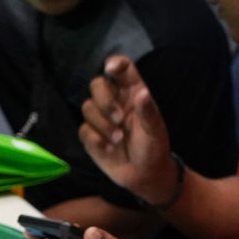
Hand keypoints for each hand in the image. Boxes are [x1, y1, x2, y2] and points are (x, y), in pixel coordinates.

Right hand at [79, 55, 180, 204]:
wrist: (145, 175)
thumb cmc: (154, 148)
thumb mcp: (155, 130)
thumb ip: (148, 111)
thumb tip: (142, 93)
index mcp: (133, 93)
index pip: (122, 69)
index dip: (115, 63)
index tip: (111, 68)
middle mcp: (115, 101)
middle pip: (97, 84)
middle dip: (104, 100)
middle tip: (119, 119)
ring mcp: (101, 118)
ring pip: (87, 107)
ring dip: (103, 124)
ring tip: (119, 139)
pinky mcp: (91, 136)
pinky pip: (83, 130)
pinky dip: (96, 140)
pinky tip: (109, 149)